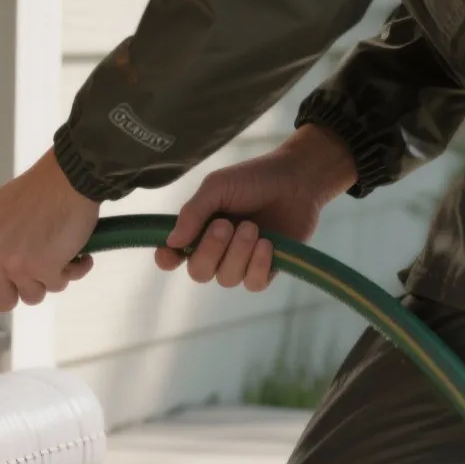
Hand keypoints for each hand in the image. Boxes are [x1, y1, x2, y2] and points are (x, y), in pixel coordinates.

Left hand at [0, 150, 100, 311]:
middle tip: (37, 270)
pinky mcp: (44, 268)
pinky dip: (74, 270)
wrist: (66, 179)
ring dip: (49, 278)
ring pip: (33, 296)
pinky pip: (60, 285)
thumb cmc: (36, 192)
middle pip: (4, 302)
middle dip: (24, 289)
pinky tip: (78, 253)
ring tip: (56, 252)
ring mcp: (16, 265)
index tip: (4, 294)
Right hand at [157, 124, 357, 290]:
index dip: (167, 259)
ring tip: (253, 226)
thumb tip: (172, 241)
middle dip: (210, 250)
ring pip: (226, 278)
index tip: (170, 252)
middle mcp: (216, 251)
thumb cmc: (254, 179)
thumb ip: (193, 212)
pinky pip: (252, 284)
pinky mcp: (266, 270)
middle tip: (226, 225)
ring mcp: (241, 262)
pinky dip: (258, 265)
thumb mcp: (217, 187)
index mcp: (198, 230)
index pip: (172, 256)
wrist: (297, 179)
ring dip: (238, 252)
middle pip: (198, 273)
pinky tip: (267, 244)